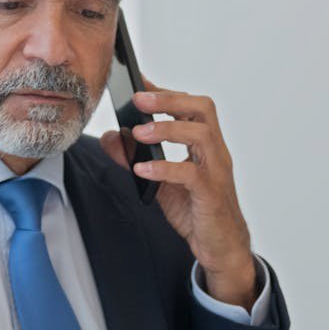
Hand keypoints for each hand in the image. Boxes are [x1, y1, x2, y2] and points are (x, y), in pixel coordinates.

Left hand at [100, 79, 257, 308]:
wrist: (219, 247)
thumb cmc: (195, 210)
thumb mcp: (159, 181)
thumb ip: (135, 158)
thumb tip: (109, 137)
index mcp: (205, 144)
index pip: (192, 105)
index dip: (166, 92)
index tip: (139, 82)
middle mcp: (215, 152)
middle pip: (203, 109)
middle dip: (169, 100)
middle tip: (138, 100)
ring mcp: (216, 172)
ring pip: (201, 135)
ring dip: (167, 129)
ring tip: (138, 133)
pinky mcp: (211, 195)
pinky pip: (190, 174)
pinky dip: (164, 168)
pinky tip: (141, 170)